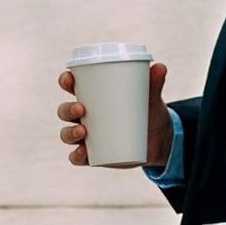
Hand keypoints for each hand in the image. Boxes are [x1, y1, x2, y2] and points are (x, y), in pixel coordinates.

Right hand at [57, 62, 173, 166]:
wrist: (159, 140)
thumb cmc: (148, 111)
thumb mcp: (151, 97)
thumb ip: (154, 82)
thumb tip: (160, 66)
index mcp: (92, 97)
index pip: (71, 86)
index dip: (65, 81)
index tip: (69, 78)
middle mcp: (85, 117)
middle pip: (65, 111)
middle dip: (67, 109)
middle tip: (81, 108)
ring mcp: (88, 137)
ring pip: (67, 134)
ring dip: (69, 132)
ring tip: (82, 130)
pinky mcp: (94, 155)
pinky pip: (78, 157)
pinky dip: (76, 156)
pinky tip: (81, 153)